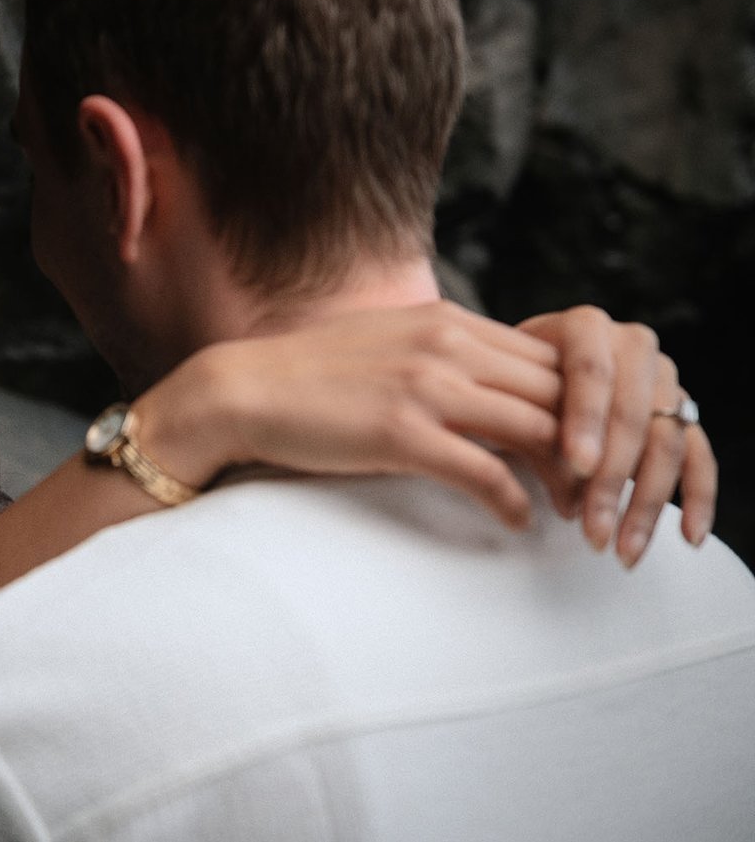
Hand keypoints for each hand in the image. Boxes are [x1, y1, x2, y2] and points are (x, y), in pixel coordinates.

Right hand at [133, 300, 563, 529]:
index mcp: (448, 321)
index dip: (586, 407)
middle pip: (558, 394)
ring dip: (567, 481)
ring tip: (576, 514)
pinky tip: (516, 523)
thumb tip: (491, 386)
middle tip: (603, 490)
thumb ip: (443, 353)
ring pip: (537, 431)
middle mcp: (446, 345)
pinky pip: (486, 472)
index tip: (592, 447)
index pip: (550, 359)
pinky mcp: (400, 432)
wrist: (242, 390)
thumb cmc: (311, 375)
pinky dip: (513, 503)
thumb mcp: (389, 343)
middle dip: (592, 445)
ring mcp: (424, 386)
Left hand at [517, 306, 716, 567]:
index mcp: (584, 327)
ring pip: (665, 442)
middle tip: (593, 529)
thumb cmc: (503, 383)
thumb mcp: (500, 389)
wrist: (522, 368)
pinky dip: (697, 498)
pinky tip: (688, 537)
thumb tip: (543, 493)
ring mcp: (663, 379)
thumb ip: (519, 422)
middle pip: (632, 415)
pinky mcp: (681, 413)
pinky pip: (698, 456)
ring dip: (646, 504)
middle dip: (613, 480)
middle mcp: (632, 345)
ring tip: (623, 551)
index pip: (591, 372)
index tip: (577, 467)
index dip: (586, 419)